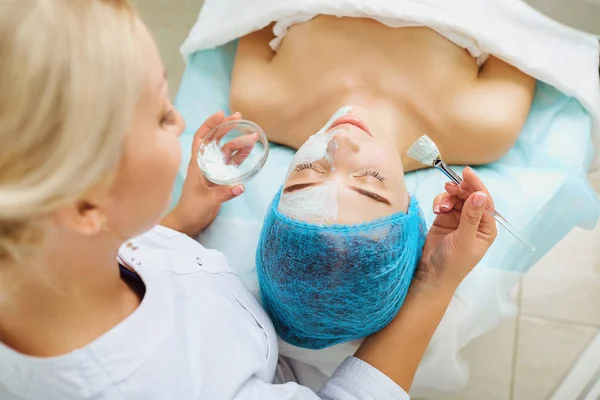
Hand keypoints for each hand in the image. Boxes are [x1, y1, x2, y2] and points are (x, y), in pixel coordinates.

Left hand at [161, 111, 247, 236]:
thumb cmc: (191, 209)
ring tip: (251, 136)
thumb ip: (224, 193)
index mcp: (197, 164)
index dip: (210, 124)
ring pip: (226, 151)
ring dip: (237, 143)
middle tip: (240, 117)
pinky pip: (231, 163)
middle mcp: (204, 163)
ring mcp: (212, 170)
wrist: (188, 221)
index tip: (222, 114)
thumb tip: (241, 187)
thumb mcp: (208, 200)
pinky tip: (249, 151)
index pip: (201, 138)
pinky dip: (239, 156)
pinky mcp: (219, 178)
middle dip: (227, 127)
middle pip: (215, 140)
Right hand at [413, 167, 497, 293]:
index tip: (466, 173)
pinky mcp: (444, 220)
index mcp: (486, 228)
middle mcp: (475, 222)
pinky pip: (444, 203)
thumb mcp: (464, 240)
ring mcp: (459, 220)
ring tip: (440, 207)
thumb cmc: (453, 264)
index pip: (484, 202)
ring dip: (447, 198)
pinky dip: (440, 203)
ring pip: (456, 198)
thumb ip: (471, 216)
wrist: (431, 275)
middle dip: (460, 190)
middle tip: (448, 186)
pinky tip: (437, 210)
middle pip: (470, 197)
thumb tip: (480, 195)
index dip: (476, 186)